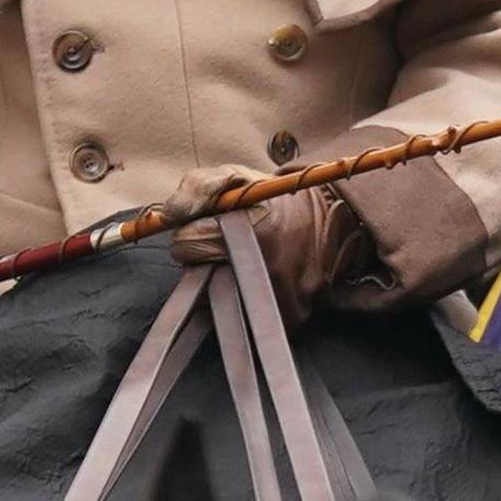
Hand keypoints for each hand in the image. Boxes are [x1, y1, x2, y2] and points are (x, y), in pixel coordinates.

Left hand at [177, 183, 379, 307]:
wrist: (330, 222)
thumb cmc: (274, 200)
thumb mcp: (236, 176)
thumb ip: (197, 187)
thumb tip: (170, 215)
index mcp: (252, 227)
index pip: (187, 244)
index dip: (191, 232)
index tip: (207, 226)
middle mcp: (268, 266)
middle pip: (198, 277)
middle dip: (203, 260)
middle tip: (225, 245)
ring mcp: (280, 297)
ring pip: (215, 305)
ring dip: (218, 286)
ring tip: (239, 264)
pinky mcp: (291, 319)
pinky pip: (242, 323)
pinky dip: (240, 306)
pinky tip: (253, 284)